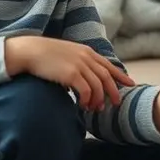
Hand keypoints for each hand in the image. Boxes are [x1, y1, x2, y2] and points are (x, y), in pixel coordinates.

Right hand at [4, 35, 134, 110]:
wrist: (29, 51)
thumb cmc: (45, 55)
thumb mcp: (67, 54)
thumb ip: (78, 64)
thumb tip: (81, 83)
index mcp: (87, 51)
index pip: (108, 65)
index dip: (120, 75)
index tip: (130, 83)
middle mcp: (86, 57)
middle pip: (106, 77)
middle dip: (113, 91)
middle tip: (116, 103)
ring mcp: (79, 65)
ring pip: (97, 86)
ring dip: (99, 99)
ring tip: (96, 108)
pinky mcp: (71, 74)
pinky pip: (85, 91)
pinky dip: (87, 100)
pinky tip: (83, 106)